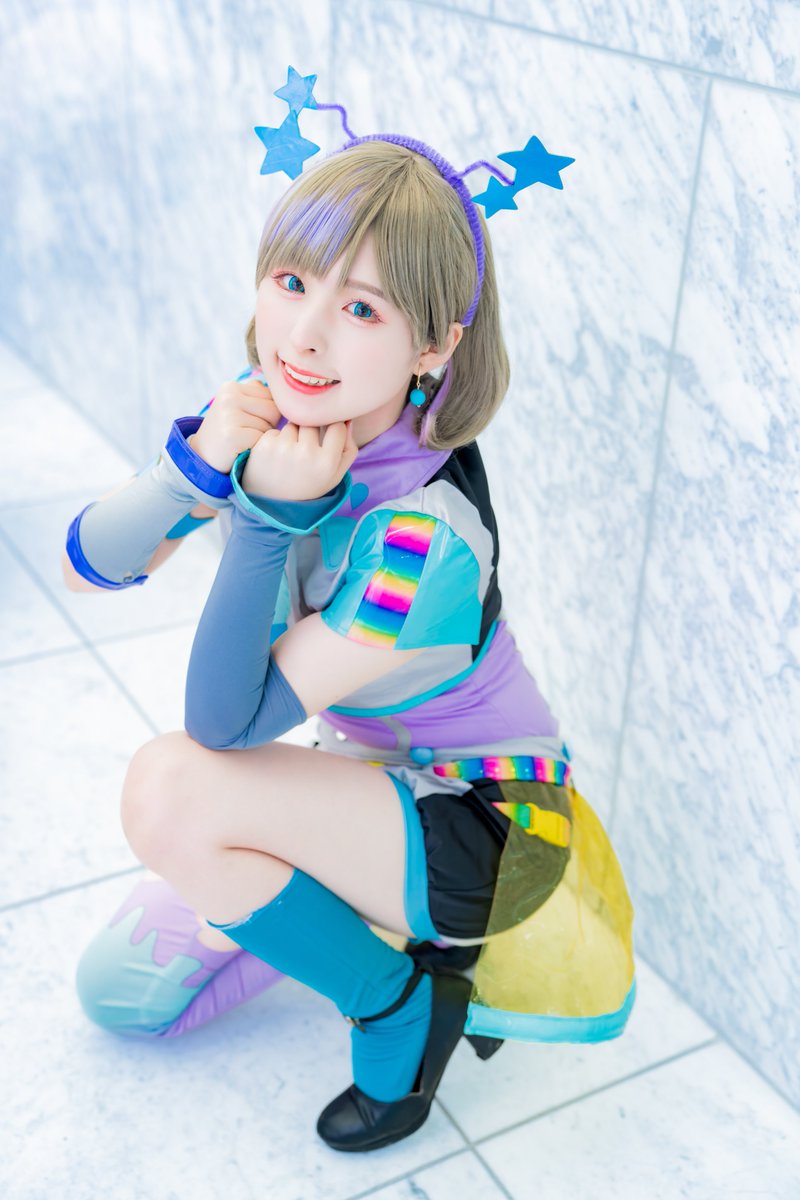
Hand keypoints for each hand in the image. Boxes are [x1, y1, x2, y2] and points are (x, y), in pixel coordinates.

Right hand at [187, 377, 280, 474]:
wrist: (203, 457)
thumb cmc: (228, 431)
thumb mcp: (238, 406)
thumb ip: (257, 394)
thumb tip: (284, 392)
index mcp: (231, 387)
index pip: (272, 396)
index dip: (268, 414)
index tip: (248, 421)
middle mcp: (228, 397)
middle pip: (273, 410)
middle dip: (267, 425)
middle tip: (247, 433)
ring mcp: (228, 415)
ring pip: (269, 426)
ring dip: (261, 438)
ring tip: (243, 441)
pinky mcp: (231, 434)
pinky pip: (261, 439)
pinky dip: (255, 448)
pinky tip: (241, 449)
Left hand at [241, 420, 357, 500]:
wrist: (271, 505)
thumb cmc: (308, 487)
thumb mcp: (334, 477)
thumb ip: (348, 449)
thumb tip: (347, 420)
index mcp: (327, 463)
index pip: (337, 427)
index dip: (333, 429)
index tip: (327, 436)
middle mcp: (306, 453)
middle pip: (313, 422)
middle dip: (310, 431)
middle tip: (305, 450)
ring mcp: (284, 448)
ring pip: (293, 424)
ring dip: (292, 435)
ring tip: (289, 457)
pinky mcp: (265, 445)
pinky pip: (276, 431)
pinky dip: (276, 440)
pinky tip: (276, 458)